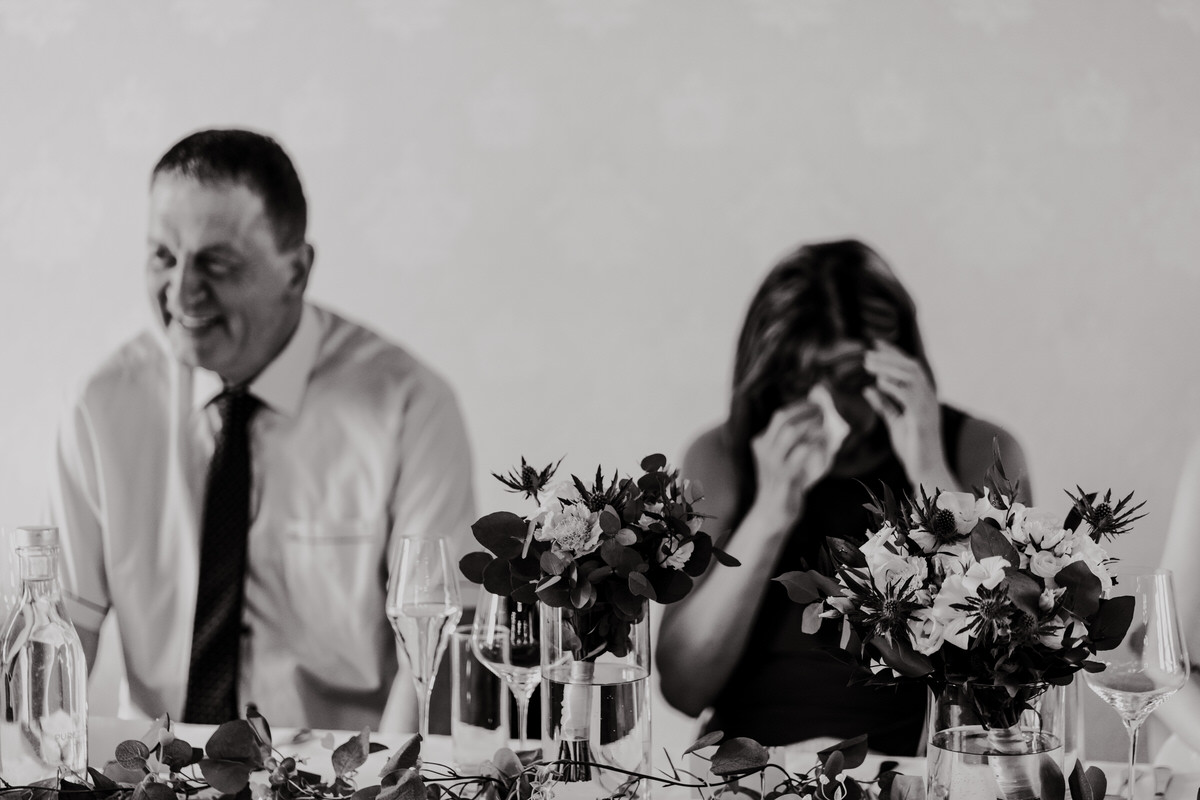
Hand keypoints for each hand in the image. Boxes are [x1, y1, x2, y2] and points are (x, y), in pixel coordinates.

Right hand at [750, 402, 836, 524]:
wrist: (772, 512)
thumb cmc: (785, 483)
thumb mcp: (783, 459)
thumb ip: (797, 442)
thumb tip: (822, 423)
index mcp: (761, 443)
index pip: (780, 415)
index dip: (800, 406)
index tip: (817, 403)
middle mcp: (764, 450)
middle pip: (783, 419)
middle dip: (805, 411)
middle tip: (823, 411)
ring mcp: (773, 463)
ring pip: (791, 432)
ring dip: (811, 425)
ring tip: (825, 426)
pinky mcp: (785, 475)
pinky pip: (802, 452)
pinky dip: (816, 444)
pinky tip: (826, 444)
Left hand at [862, 340, 953, 488]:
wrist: (926, 471)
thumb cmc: (913, 448)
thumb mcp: (895, 422)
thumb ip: (884, 405)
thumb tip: (868, 388)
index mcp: (923, 397)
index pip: (909, 368)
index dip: (893, 354)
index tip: (875, 344)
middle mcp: (929, 398)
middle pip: (911, 367)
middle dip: (889, 356)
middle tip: (867, 353)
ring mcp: (928, 407)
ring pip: (911, 376)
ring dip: (888, 367)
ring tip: (868, 364)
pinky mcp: (922, 419)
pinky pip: (909, 395)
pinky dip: (894, 386)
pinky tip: (879, 382)